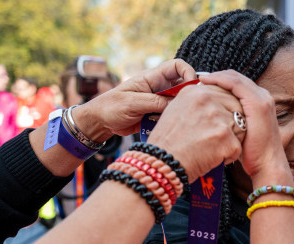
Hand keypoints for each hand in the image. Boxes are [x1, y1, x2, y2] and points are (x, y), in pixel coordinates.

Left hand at [75, 59, 197, 139]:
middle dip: (190, 95)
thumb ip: (156, 102)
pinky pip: (173, 114)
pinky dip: (176, 119)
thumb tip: (179, 104)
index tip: (193, 87)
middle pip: (183, 85)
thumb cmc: (111, 107)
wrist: (100, 121)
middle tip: (190, 107)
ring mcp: (159, 101)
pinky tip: (173, 127)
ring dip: (183, 109)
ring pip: (180, 101)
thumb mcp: (133, 103)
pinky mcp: (158, 113)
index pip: (177, 66)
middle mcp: (159, 87)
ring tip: (182, 119)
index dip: (188, 73)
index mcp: (152, 77)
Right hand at [147, 81, 246, 180]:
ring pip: (241, 128)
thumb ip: (197, 101)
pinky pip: (238, 147)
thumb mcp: (177, 109)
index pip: (225, 93)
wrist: (162, 163)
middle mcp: (208, 100)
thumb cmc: (168, 141)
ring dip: (232, 140)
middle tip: (220, 137)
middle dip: (233, 123)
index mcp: (196, 91)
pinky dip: (229, 157)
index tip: (220, 121)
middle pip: (237, 108)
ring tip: (214, 148)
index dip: (226, 109)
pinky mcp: (226, 138)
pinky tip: (213, 158)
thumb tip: (214, 99)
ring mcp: (218, 119)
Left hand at [198, 70, 290, 184]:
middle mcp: (263, 96)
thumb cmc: (252, 154)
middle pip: (235, 77)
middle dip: (216, 76)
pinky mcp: (258, 104)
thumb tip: (213, 116)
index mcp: (260, 102)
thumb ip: (232, 120)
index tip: (202, 84)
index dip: (219, 80)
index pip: (236, 83)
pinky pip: (235, 84)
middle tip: (197, 79)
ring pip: (234, 77)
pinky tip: (206, 83)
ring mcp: (262, 99)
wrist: (267, 165)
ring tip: (199, 79)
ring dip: (215, 76)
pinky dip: (219, 80)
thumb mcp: (240, 131)